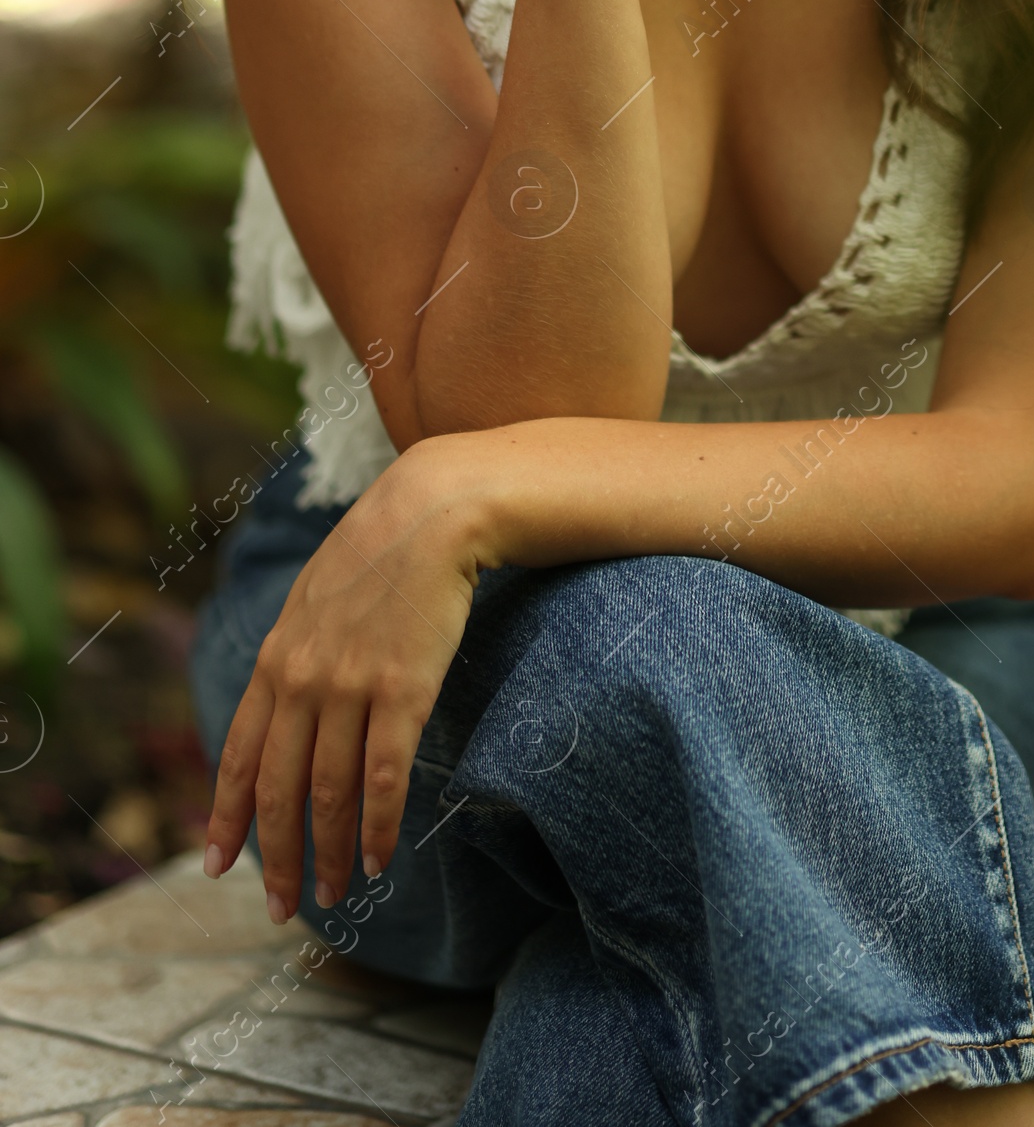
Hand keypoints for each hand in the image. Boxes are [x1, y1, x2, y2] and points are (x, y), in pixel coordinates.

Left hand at [202, 438, 486, 919]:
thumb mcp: (315, 598)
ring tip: (338, 894)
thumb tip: (284, 700)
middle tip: (284, 906)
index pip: (239, 754)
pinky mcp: (404, 688)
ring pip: (330, 792)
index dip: (228, 815)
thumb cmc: (381, 550)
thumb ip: (295, 652)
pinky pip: (386, 776)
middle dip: (278, 855)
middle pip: (280, 788)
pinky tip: (383, 858)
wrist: (432, 510)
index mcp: (277, 658)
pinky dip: (381, 826)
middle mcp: (303, 678)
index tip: (220, 864)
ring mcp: (352, 685)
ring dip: (332, 853)